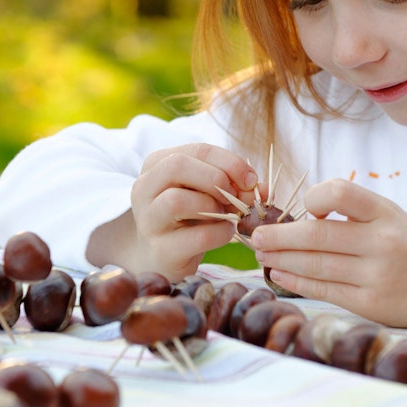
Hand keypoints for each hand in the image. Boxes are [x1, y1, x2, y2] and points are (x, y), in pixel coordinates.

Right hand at [89, 143, 258, 279]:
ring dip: (214, 206)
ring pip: (177, 200)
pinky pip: (196, 236)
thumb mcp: (206, 193)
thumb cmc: (186, 218)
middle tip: (238, 196)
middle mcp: (144, 188)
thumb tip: (263, 188)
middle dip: (217, 178)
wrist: (160, 256)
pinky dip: (220, 232)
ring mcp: (148, 221)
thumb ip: (233, 185)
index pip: (197, 150)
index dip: (230, 162)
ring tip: (227, 215)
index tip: (251, 179)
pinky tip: (225, 232)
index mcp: (156, 165)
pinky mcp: (161, 250)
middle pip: (177, 166)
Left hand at [249, 178, 406, 327]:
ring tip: (261, 254)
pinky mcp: (372, 304)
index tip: (303, 206)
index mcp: (385, 213)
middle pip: (318, 237)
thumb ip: (349, 211)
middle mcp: (382, 243)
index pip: (342, 194)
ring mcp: (376, 276)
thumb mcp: (388, 214)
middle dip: (280, 237)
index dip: (315, 198)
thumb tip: (298, 216)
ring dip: (282, 260)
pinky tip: (280, 274)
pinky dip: (298, 281)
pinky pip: (325, 291)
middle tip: (255, 235)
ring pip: (316, 266)